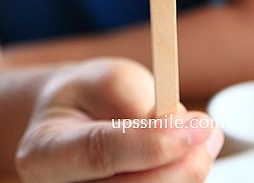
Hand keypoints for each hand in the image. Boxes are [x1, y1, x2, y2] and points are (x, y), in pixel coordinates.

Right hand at [16, 58, 223, 181]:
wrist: (73, 126)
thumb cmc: (89, 99)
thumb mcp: (106, 80)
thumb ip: (137, 104)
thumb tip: (182, 129)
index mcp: (44, 154)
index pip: (101, 153)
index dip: (153, 143)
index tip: (197, 127)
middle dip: (182, 164)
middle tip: (209, 130)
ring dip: (186, 172)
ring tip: (198, 137)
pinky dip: (180, 181)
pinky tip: (184, 159)